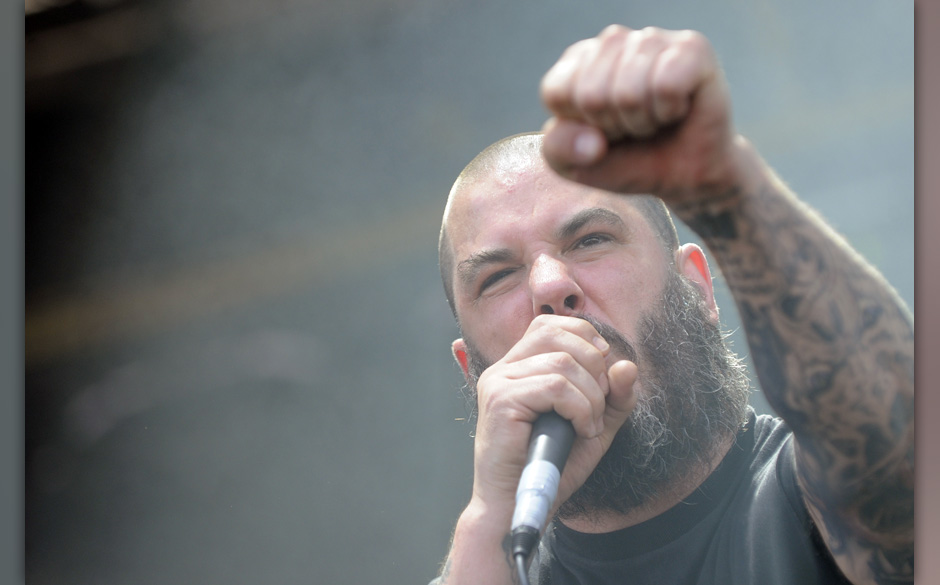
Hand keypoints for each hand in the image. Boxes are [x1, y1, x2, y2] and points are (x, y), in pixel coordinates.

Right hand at [469, 314, 636, 518]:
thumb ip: (614, 397)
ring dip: (590, 396)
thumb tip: (627, 365)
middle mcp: (503, 368)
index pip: (551, 323)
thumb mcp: (594, 426)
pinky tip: (580, 432)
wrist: (518, 508)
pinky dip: (580, 409)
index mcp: (518, 366)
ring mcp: (498, 382)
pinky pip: (555, 386)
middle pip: (559, 334)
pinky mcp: (501, 401)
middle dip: (594, 367)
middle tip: (597, 406)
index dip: (585, 339)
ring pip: (563, 362)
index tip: (601, 377)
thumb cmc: (551, 467)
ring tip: (587, 426)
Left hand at [539, 25, 741, 204]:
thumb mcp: (575, 165)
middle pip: (591, 95)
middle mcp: (612, 41)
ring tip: (654, 120)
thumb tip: (591, 141)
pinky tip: (676, 109)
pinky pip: (666, 85)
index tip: (601, 132)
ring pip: (629, 92)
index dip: (580, 127)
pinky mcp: (691, 48)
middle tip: (632, 129)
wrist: (684, 177)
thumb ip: (559, 149)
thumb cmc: (627, 161)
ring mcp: (651, 40)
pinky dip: (669, 111)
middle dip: (613, 128)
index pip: (557, 92)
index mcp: (576, 62)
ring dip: (643, 123)